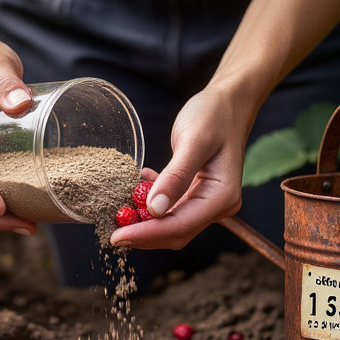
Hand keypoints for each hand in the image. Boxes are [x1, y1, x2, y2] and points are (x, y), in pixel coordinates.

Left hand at [110, 84, 252, 248]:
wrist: (228, 102)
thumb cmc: (214, 116)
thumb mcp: (193, 141)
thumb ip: (175, 176)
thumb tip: (154, 210)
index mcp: (221, 196)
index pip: (179, 226)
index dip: (146, 235)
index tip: (117, 237)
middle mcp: (218, 205)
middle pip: (176, 232)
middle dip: (143, 235)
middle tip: (111, 233)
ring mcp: (208, 201)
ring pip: (171, 224)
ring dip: (145, 223)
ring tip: (118, 213)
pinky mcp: (196, 194)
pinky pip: (171, 209)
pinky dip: (150, 206)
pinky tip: (137, 189)